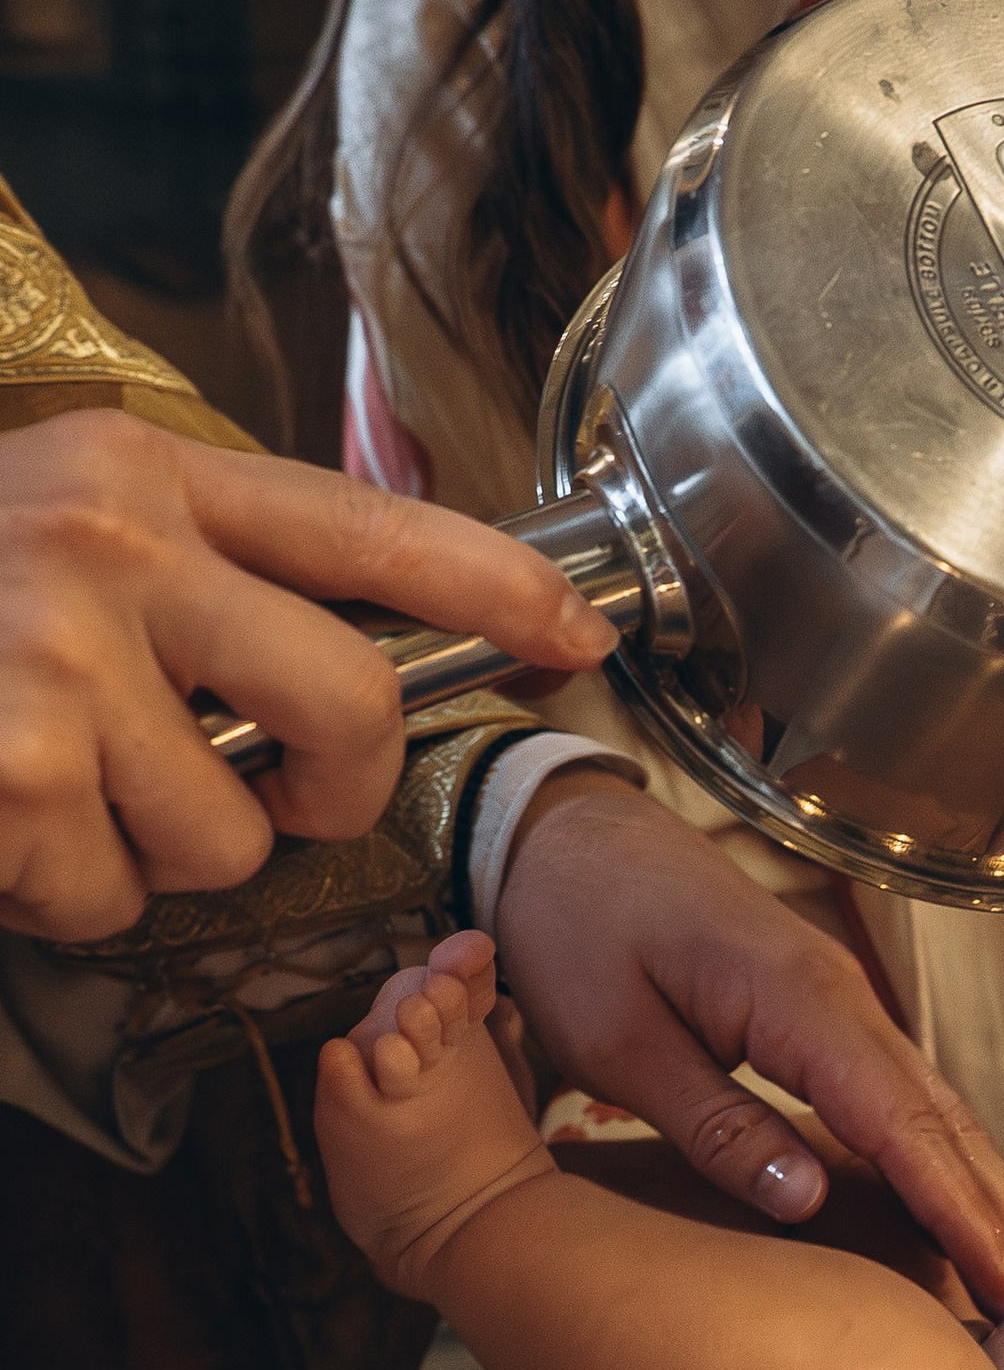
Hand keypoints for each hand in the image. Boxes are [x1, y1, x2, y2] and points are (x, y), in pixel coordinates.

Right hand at [0, 410, 614, 940]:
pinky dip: (60, 895)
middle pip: (355, 705)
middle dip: (334, 786)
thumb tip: (358, 669)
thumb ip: (201, 575)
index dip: (499, 591)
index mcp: (143, 475)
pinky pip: (114, 894)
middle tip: (267, 792)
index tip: (579, 642)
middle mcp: (114, 545)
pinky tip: (0, 824)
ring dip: (158, 854)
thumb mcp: (66, 532)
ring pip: (231, 834)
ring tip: (61, 791)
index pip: (369, 526)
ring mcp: (61, 653)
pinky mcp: (16, 765)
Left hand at [492, 770, 1003, 1320]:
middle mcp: (840, 997)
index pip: (899, 1123)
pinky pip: (901, 1096)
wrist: (560, 835)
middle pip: (946, 1119)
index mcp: (795, 998)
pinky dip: (945, 1158)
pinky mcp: (822, 1013)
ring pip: (936, 1109)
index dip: (956, 1209)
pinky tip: (965, 1207)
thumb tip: (806, 1202)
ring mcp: (839, 1002)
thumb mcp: (617, 1038)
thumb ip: (713, 1122)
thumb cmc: (574, 932)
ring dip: (989, 1192)